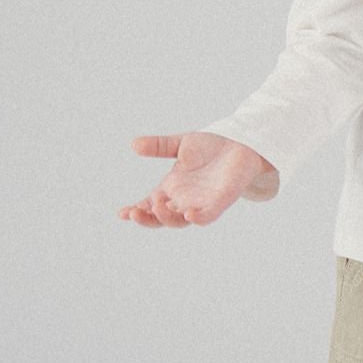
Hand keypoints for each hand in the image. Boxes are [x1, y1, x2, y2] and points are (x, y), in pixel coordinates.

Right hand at [118, 132, 277, 227]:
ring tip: (157, 207)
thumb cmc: (211, 147)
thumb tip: (134, 144)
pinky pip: (208, 216)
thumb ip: (159, 146)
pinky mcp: (221, 201)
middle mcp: (185, 199)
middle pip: (162, 218)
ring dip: (167, 218)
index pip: (149, 205)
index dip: (136, 211)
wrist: (240, 142)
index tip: (121, 213)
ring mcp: (202, 202)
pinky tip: (189, 214)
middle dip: (147, 219)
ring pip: (181, 221)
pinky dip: (199, 218)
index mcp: (173, 188)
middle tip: (135, 212)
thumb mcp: (180, 144)